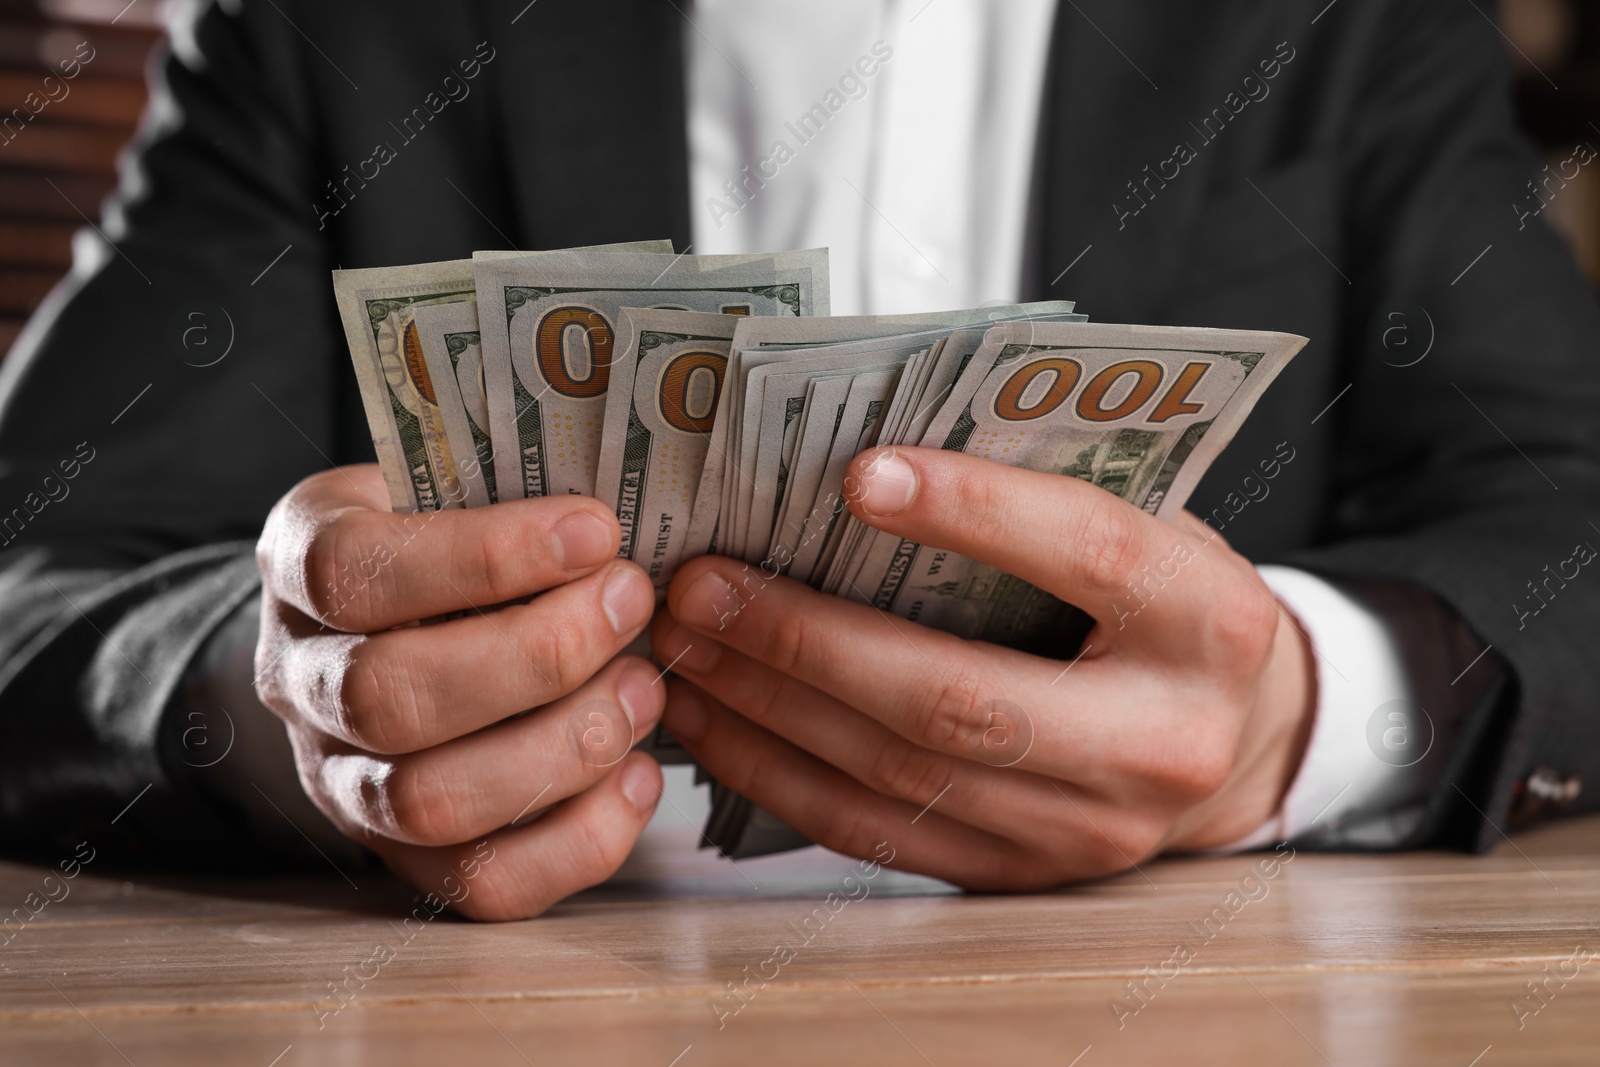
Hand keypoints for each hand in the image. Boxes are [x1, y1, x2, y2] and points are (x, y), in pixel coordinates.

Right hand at [254, 464, 662, 918]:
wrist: (380, 636)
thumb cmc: (442, 543)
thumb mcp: (448, 485)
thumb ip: (506, 495)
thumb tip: (620, 528)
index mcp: (300, 565)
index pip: (356, 571)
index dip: (484, 557)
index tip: (596, 531)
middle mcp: (301, 683)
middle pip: (391, 699)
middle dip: (539, 654)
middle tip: (633, 603)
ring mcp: (342, 783)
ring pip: (434, 801)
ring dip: (567, 746)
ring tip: (645, 688)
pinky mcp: (404, 859)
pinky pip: (483, 884)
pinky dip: (582, 838)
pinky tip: (640, 776)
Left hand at [652, 446, 1314, 888]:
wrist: (1235, 738)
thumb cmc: (1162, 605)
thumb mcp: (1145, 524)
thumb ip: (1042, 490)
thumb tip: (859, 459)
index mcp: (1207, 623)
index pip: (1088, 556)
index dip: (972, 510)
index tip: (852, 472)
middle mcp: (1162, 742)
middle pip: (962, 697)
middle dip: (810, 640)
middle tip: (703, 585)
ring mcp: (1091, 829)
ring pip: (902, 775)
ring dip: (769, 710)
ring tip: (684, 647)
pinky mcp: (1026, 877)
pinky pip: (881, 835)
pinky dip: (781, 778)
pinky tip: (715, 724)